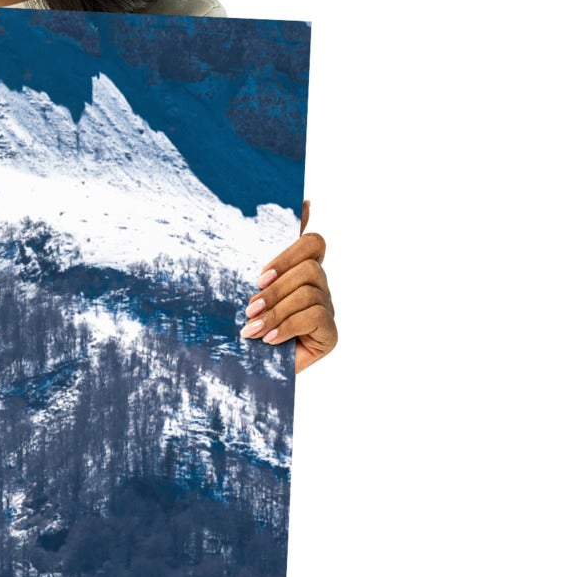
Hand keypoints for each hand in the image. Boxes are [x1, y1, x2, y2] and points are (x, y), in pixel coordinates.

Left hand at [242, 200, 336, 370]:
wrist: (245, 373)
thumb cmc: (245, 327)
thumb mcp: (247, 290)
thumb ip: (266, 254)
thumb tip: (302, 203)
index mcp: (301, 272)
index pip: (314, 243)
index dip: (290, 252)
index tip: (260, 275)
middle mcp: (319, 288)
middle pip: (310, 268)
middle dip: (275, 289)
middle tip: (249, 308)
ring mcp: (327, 310)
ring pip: (309, 292)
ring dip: (276, 311)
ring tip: (252, 329)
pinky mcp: (330, 334)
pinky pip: (316, 316)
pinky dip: (288, 326)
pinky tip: (270, 340)